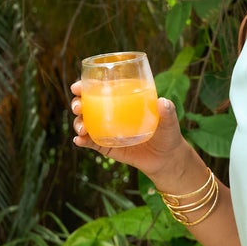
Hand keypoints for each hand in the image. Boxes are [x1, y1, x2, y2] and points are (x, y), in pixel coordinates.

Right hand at [69, 81, 187, 181]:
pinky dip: (82, 141)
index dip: (85, 86)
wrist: (166, 159)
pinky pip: (91, 143)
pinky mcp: (107, 147)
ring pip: (85, 124)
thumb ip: (167, 111)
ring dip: (78, 123)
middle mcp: (111, 114)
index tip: (77, 87)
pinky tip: (79, 141)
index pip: (100, 90)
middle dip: (77, 104)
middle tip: (78, 107)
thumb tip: (162, 102)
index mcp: (122, 101)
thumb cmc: (167, 134)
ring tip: (82, 129)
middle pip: (87, 105)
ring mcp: (107, 131)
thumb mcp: (169, 121)